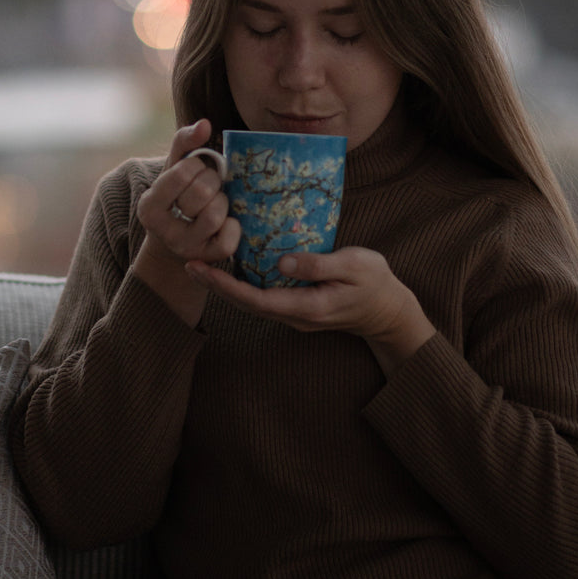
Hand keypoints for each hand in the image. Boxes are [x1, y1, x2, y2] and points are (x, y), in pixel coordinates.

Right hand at [134, 120, 240, 326]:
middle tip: (209, 186)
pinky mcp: (207, 260)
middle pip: (202, 193)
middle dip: (212, 183)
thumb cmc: (178, 197)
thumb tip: (205, 124)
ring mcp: (185, 248)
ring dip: (223, 202)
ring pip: (216, 215)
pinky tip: (227, 221)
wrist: (176, 242)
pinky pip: (229, 240)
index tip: (195, 172)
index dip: (198, 166)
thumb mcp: (174, 169)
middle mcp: (162, 230)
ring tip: (216, 202)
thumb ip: (184, 143)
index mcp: (149, 205)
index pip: (183, 172)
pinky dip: (233, 226)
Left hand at [186, 247, 434, 375]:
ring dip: (225, 285)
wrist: (389, 311)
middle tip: (188, 262)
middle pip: (245, 303)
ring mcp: (294, 315)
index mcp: (306, 307)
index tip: (200, 268)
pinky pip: (262, 298)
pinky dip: (242, 284)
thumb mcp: (354, 266)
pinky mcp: (296, 307)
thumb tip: (282, 262)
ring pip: (251, 303)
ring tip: (201, 263)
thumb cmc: (375, 283)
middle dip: (215, 285)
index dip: (224, 285)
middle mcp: (294, 316)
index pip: (255, 299)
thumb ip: (318, 264)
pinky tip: (231, 267)